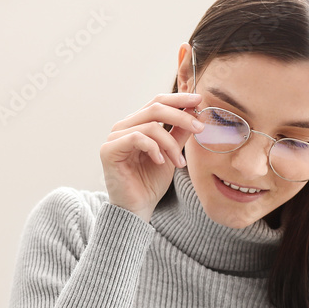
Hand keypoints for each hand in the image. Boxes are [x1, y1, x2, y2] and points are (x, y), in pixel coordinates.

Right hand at [99, 92, 204, 222]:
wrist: (137, 208)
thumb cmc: (150, 183)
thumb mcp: (170, 153)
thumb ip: (178, 133)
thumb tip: (193, 111)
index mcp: (136, 124)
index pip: (157, 102)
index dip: (178, 99)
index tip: (199, 101)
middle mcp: (123, 127)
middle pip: (155, 108)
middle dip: (182, 116)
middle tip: (199, 128)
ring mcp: (114, 137)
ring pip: (150, 126)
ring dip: (170, 144)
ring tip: (179, 163)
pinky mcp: (108, 150)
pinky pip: (137, 138)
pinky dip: (153, 148)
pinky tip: (160, 162)